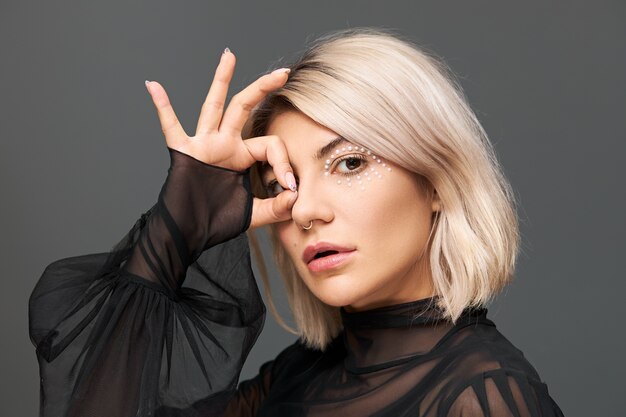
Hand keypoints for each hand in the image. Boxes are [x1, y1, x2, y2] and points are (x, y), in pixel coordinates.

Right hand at [144, 49, 297, 229]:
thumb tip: (297, 197)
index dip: (284, 163)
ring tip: (229, 55)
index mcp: (241, 156)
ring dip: (222, 80)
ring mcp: (203, 145)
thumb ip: (276, 207)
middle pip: (245, 108)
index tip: (290, 186)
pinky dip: (162, 108)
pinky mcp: (184, 153)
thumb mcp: (254, 214)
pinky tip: (153, 86)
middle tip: (283, 72)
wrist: (190, 234)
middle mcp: (224, 145)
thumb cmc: (216, 222)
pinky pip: (171, 127)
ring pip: (215, 106)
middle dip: (263, 88)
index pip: (270, 145)